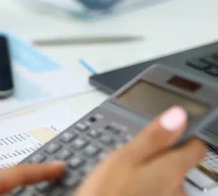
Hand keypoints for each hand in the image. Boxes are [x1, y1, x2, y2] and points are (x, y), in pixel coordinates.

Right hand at [76, 106, 207, 195]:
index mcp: (172, 169)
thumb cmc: (106, 195)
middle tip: (129, 167)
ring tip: (122, 186)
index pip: (196, 147)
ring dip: (147, 185)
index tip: (168, 138)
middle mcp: (179, 191)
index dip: (182, 139)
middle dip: (156, 166)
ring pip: (164, 188)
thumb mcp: (124, 157)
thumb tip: (179, 114)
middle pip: (177, 170)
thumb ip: (154, 136)